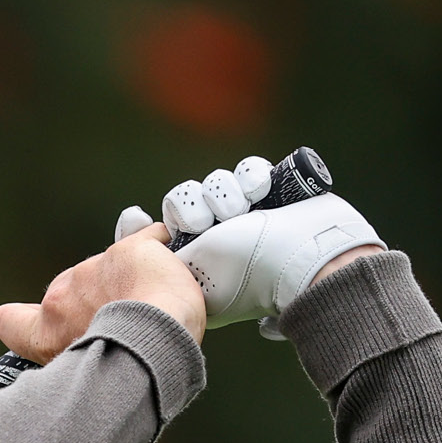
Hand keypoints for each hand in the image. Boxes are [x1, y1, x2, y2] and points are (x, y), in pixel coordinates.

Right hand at [0, 225, 207, 362]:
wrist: (154, 345)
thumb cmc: (125, 365)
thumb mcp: (84, 372)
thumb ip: (75, 356)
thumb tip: (85, 357)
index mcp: (46, 334)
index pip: (11, 321)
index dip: (18, 317)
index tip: (23, 316)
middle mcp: (60, 301)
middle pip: (70, 293)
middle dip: (93, 299)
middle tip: (123, 315)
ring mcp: (91, 272)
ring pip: (108, 269)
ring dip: (127, 279)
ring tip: (154, 299)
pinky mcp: (126, 252)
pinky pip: (148, 241)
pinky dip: (158, 249)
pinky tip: (169, 262)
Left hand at [117, 160, 385, 332]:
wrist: (312, 260)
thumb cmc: (251, 272)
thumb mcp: (192, 269)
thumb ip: (160, 250)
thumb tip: (130, 220)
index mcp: (195, 261)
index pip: (163, 229)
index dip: (162, 217)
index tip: (152, 219)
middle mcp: (218, 239)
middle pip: (185, 201)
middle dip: (195, 209)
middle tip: (209, 225)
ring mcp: (245, 218)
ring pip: (215, 184)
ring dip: (226, 195)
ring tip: (243, 211)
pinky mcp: (270, 197)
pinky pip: (247, 170)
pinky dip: (251, 175)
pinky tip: (261, 191)